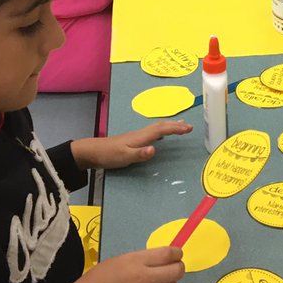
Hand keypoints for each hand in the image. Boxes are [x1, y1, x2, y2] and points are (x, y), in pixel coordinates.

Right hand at [58, 247, 184, 282]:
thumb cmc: (104, 275)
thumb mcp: (124, 258)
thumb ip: (145, 258)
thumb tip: (166, 257)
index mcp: (138, 262)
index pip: (168, 254)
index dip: (177, 252)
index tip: (177, 253)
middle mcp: (146, 279)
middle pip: (177, 272)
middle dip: (178, 267)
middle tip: (172, 267)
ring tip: (159, 282)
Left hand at [71, 120, 191, 170]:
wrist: (93, 152)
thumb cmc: (109, 155)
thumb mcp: (124, 157)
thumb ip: (140, 153)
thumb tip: (155, 149)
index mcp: (141, 137)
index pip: (162, 129)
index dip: (176, 128)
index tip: (189, 128)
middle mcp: (141, 134)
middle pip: (161, 126)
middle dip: (176, 125)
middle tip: (189, 127)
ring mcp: (137, 136)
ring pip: (157, 128)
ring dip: (170, 126)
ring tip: (180, 126)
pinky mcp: (134, 140)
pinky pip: (153, 132)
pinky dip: (162, 131)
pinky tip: (161, 135)